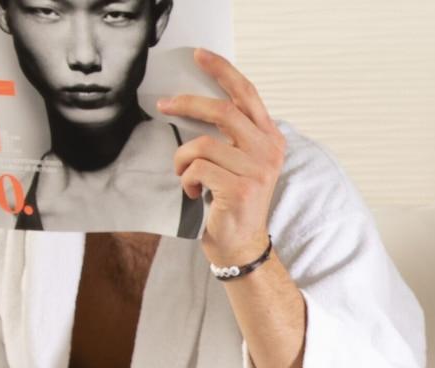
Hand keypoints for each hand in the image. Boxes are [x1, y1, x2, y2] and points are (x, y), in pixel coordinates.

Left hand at [161, 50, 286, 270]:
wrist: (242, 244)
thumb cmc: (234, 201)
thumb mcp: (240, 160)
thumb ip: (232, 133)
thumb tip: (194, 102)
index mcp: (270, 138)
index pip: (247, 94)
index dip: (222, 71)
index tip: (198, 55)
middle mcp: (269, 151)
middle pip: (222, 111)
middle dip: (187, 104)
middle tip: (164, 105)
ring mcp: (257, 170)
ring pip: (202, 145)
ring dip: (182, 158)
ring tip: (183, 174)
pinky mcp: (241, 189)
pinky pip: (198, 169)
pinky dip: (187, 180)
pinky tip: (192, 192)